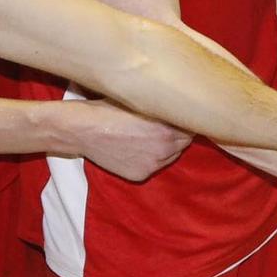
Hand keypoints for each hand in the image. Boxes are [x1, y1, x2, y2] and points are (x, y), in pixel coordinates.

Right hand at [61, 100, 190, 181]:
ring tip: (152, 135)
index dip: (185, 120)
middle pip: (185, 142)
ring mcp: (152, 165)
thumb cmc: (110, 109)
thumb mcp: (142, 102)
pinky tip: (140, 147)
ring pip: (173, 155)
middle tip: (167, 124)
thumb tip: (179, 107)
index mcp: (167, 129)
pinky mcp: (140, 175)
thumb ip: (163, 109)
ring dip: (169, 146)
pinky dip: (154, 158)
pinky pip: (157, 165)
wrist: (85, 130)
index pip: (191, 126)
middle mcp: (164, 149)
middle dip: (179, 133)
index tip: (180, 114)